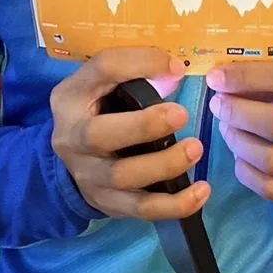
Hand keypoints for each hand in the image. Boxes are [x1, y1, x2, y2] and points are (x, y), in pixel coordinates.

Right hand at [50, 48, 208, 221]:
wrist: (74, 158)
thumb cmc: (99, 110)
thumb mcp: (102, 83)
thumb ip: (132, 71)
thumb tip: (175, 71)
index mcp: (71, 97)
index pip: (102, 69)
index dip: (139, 63)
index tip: (175, 69)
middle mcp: (71, 138)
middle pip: (98, 135)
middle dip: (143, 126)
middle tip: (181, 114)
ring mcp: (87, 176)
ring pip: (121, 177)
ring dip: (164, 164)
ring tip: (195, 149)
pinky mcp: (107, 203)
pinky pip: (141, 209)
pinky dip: (174, 204)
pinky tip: (201, 191)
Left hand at [207, 61, 272, 204]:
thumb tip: (229, 78)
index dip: (247, 77)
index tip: (217, 78)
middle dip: (237, 113)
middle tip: (219, 106)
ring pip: (270, 161)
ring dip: (238, 143)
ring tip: (228, 129)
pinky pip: (271, 188)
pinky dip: (246, 171)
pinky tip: (241, 156)